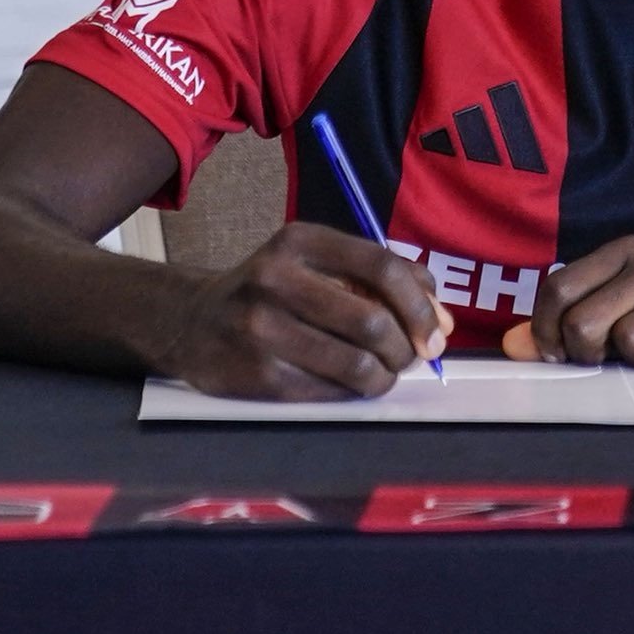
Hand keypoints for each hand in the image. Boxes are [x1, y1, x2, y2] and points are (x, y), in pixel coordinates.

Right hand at [158, 223, 447, 399]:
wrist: (192, 322)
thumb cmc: (272, 291)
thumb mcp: (317, 263)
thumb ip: (379, 280)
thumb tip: (441, 320)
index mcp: (300, 241)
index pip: (380, 267)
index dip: (420, 304)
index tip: (437, 331)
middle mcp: (275, 278)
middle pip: (372, 320)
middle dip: (406, 347)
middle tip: (412, 357)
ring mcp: (261, 329)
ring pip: (355, 364)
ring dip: (385, 376)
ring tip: (385, 373)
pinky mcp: (256, 375)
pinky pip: (328, 391)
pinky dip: (353, 392)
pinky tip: (351, 384)